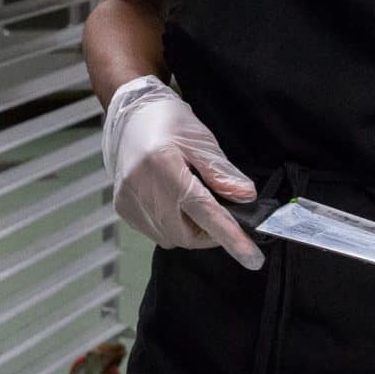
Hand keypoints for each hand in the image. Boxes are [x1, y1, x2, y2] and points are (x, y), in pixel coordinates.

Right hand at [102, 77, 263, 270]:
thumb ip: (222, 172)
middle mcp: (142, 188)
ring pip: (169, 237)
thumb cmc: (169, 122)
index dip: (231, 237)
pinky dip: (170, 225)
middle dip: (208, 233)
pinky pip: (154, 231)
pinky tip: (171, 202)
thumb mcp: (202, 141)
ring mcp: (129, 200)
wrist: (132, 114)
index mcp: (165, 167)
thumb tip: (246, 197)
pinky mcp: (122, 207)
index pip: (205, 213)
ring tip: (190, 201)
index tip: (252, 259)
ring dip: (188, 230)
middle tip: (218, 214)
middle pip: (186, 235)